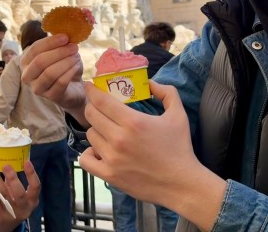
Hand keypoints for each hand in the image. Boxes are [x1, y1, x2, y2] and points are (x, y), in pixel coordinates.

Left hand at [0, 162, 39, 231]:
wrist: (5, 224)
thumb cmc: (14, 202)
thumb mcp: (19, 193)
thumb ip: (15, 181)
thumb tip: (8, 160)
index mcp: (32, 200)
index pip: (36, 187)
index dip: (32, 174)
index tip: (26, 162)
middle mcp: (24, 207)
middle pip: (19, 194)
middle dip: (13, 178)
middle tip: (6, 165)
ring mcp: (11, 213)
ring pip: (4, 195)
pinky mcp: (0, 215)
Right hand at [20, 34, 85, 117]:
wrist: (73, 89)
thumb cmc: (63, 68)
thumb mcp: (59, 54)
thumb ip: (59, 44)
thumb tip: (66, 35)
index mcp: (26, 62)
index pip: (34, 49)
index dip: (50, 42)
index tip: (65, 37)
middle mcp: (27, 76)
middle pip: (40, 61)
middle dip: (59, 52)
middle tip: (74, 47)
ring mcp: (38, 89)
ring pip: (50, 73)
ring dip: (66, 62)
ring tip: (76, 56)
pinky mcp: (51, 97)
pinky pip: (60, 82)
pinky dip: (70, 72)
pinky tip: (77, 66)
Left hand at [79, 81, 225, 228]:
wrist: (182, 184)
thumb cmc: (180, 148)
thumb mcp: (178, 115)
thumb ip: (166, 92)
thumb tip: (149, 82)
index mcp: (134, 122)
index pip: (101, 100)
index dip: (92, 90)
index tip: (89, 85)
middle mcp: (119, 139)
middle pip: (91, 115)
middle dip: (92, 106)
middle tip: (98, 106)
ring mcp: (112, 158)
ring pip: (90, 135)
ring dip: (96, 129)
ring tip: (106, 130)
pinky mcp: (109, 175)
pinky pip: (86, 159)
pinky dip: (89, 153)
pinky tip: (99, 150)